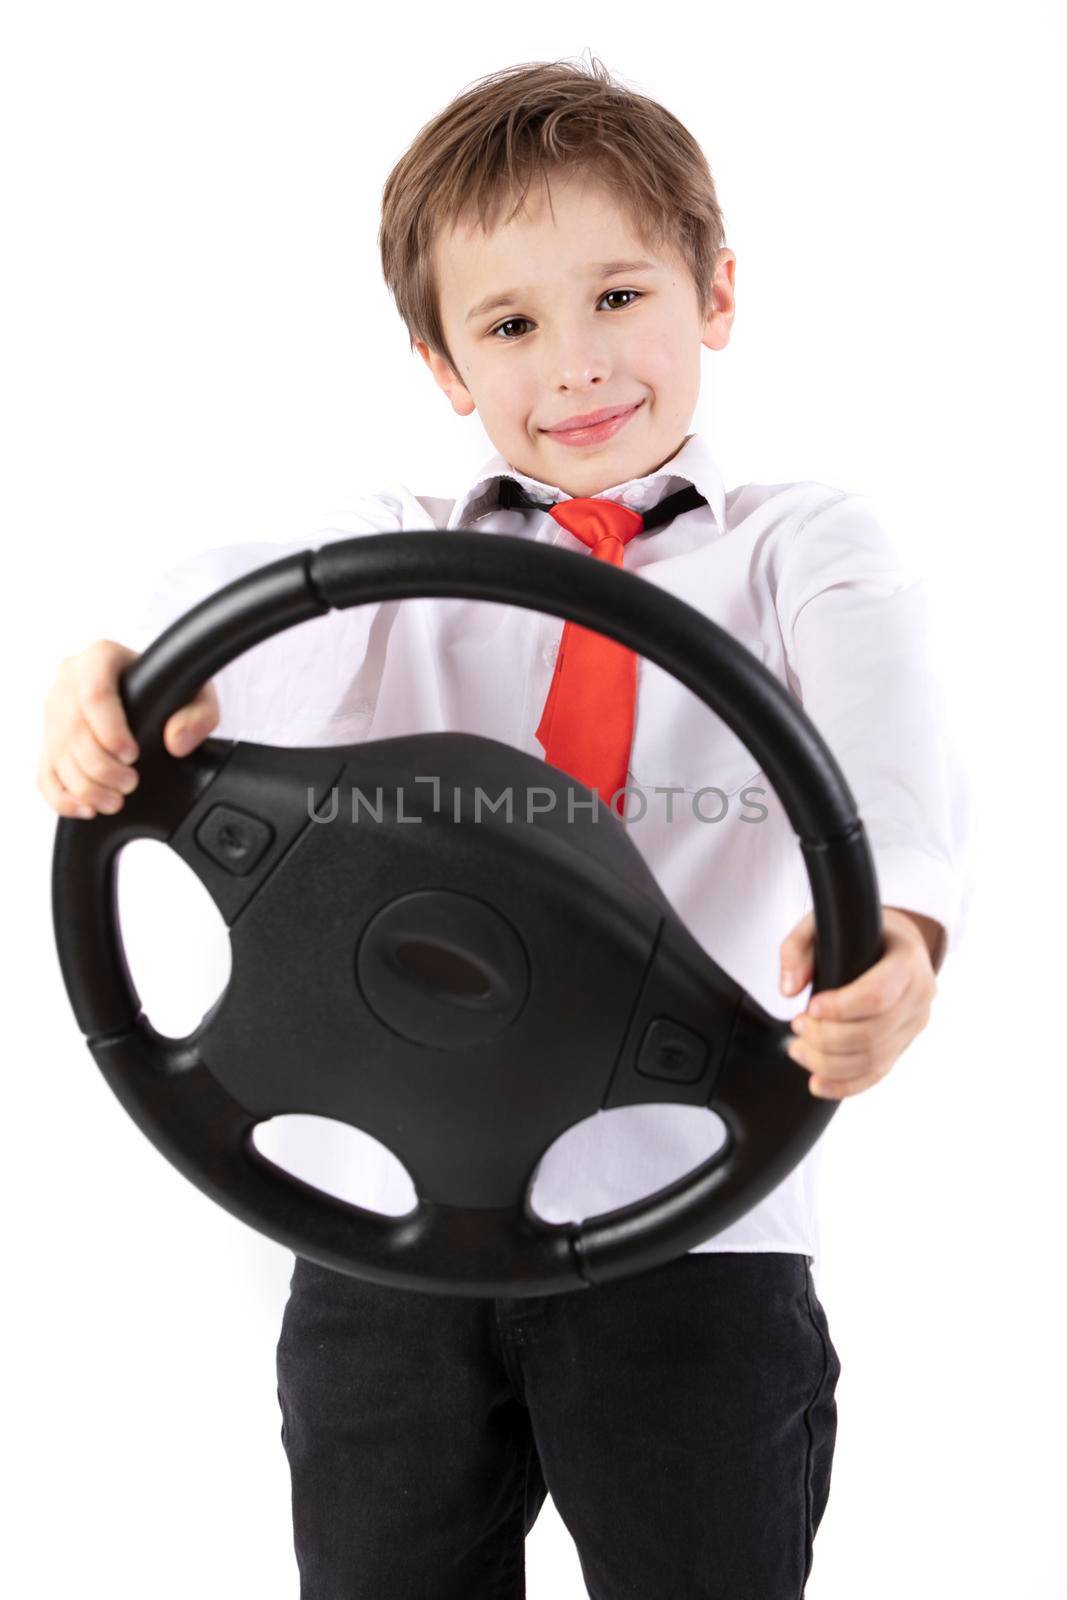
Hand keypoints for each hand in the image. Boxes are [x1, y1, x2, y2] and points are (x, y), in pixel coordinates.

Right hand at [37, 638, 219, 818]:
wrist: (149, 692)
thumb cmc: (172, 688)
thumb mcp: (197, 693)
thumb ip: (199, 714)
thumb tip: (177, 742)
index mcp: (101, 657)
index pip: (94, 694)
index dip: (110, 730)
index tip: (132, 755)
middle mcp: (69, 680)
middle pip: (73, 730)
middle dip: (101, 767)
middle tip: (130, 783)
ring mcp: (54, 712)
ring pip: (58, 755)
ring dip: (86, 787)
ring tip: (116, 800)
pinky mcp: (50, 741)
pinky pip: (44, 774)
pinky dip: (63, 798)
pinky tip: (88, 808)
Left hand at [777, 907, 939, 1098]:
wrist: (895, 942)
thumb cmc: (858, 931)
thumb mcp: (825, 924)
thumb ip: (797, 948)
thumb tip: (789, 990)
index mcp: (908, 961)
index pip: (878, 995)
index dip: (841, 1008)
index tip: (810, 1008)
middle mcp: (920, 995)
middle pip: (874, 1033)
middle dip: (828, 1038)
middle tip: (796, 1026)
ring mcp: (915, 1024)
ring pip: (875, 1058)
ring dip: (829, 1063)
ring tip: (797, 1050)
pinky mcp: (904, 1044)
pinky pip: (877, 1074)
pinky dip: (845, 1085)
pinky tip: (816, 1084)